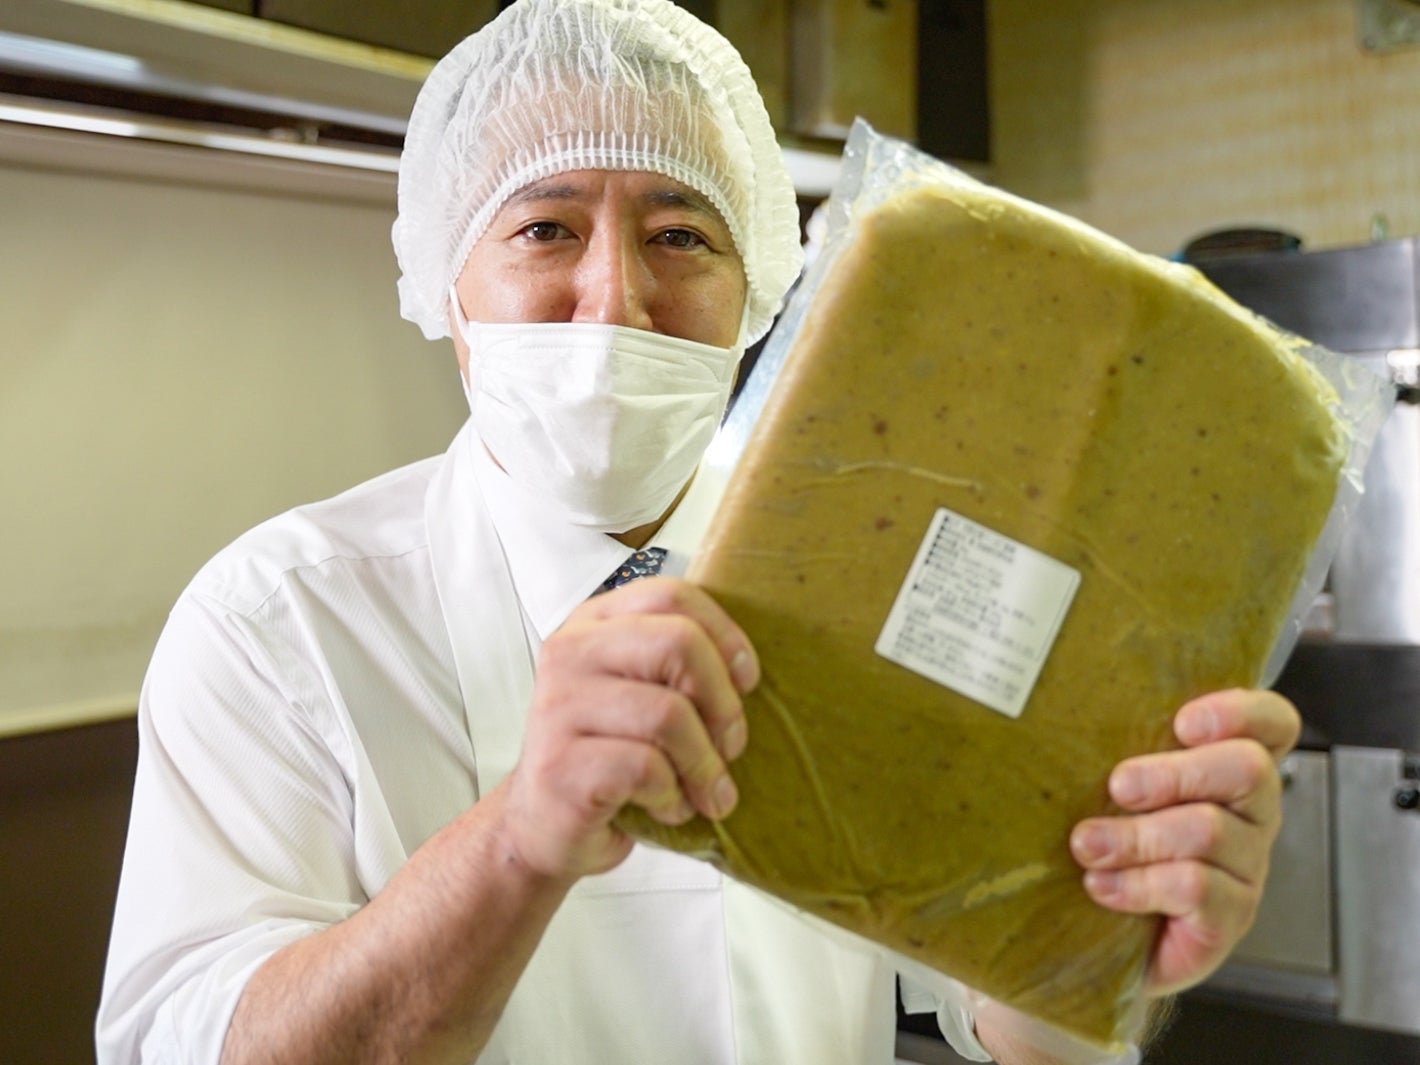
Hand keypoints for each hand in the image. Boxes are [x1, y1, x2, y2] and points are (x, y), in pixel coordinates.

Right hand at [498, 577, 758, 881]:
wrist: (544, 828)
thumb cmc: (605, 757)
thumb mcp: (639, 695)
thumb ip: (676, 666)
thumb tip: (745, 670)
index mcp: (593, 624)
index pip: (671, 596)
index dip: (724, 635)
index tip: (746, 681)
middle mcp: (570, 653)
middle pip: (678, 643)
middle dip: (722, 702)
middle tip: (731, 745)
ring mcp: (559, 707)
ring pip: (669, 713)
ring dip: (705, 763)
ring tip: (707, 790)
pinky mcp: (561, 765)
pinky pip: (647, 768)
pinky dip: (674, 796)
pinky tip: (669, 808)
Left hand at [1068, 688, 1300, 995]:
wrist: (1101, 932)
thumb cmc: (1111, 842)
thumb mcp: (1115, 787)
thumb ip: (1115, 748)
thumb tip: (1063, 716)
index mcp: (1231, 768)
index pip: (1274, 723)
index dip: (1242, 712)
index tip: (1182, 722)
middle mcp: (1253, 813)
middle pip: (1247, 769)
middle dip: (1174, 773)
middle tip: (1118, 786)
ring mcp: (1247, 867)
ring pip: (1210, 830)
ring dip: (1137, 835)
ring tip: (1087, 844)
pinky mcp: (1229, 917)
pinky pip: (1195, 888)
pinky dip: (1139, 884)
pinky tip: (1101, 885)